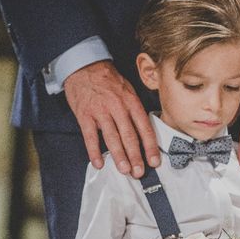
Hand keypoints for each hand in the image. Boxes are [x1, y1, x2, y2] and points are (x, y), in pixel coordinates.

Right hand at [65, 60, 160, 176]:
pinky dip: (94, 152)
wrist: (85, 66)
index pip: (144, 128)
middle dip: (136, 156)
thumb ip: (135, 110)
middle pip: (129, 136)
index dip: (150, 146)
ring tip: (125, 170)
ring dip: (119, 156)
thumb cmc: (108, 80)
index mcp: (131, 102)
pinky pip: (90, 137)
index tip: (154, 161)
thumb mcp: (128, 90)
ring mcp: (100, 112)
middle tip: (139, 172)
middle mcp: (118, 108)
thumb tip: (144, 132)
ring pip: (112, 138)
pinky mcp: (85, 115)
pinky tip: (99, 163)